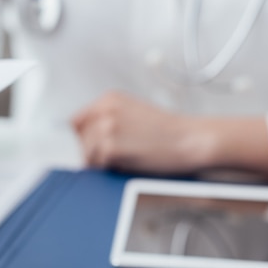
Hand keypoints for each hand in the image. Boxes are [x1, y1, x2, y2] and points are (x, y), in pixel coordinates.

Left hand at [72, 91, 267, 179]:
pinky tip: (126, 164)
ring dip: (98, 162)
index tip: (84, 149)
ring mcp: (106, 127)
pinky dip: (107, 169)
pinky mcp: (111, 146)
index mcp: (109, 99)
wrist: (192, 139)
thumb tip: (83, 140)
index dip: (78, 138)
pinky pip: (96, 164)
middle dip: (87, 151)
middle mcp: (104, 109)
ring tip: (123, 161)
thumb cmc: (167, 132)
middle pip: (77, 138)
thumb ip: (107, 121)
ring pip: (85, 152)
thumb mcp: (133, 114)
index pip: (76, 121)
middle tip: (108, 160)